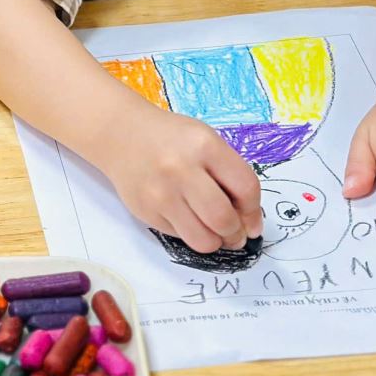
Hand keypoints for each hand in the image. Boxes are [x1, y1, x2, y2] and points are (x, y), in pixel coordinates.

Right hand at [99, 108, 263, 252]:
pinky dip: (191, 233)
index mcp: (205, 146)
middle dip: (236, 234)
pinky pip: (180, 237)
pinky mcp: (146, 211)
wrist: (121, 134)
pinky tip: (188, 218)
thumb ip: (229, 174)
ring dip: (216, 242)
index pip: (246, 189)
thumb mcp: (206, 141)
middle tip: (236, 235)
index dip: (254, 212)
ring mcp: (161, 193)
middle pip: (224, 219)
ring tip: (215, 234)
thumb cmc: (171, 138)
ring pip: (203, 239)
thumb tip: (248, 221)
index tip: (253, 221)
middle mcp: (182, 169)